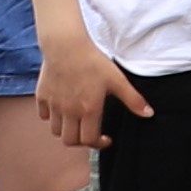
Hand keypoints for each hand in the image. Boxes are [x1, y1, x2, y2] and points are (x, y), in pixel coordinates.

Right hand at [31, 31, 146, 152]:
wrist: (66, 46)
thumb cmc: (92, 61)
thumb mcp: (117, 80)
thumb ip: (133, 99)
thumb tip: (149, 114)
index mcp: (88, 110)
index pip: (89, 140)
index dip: (99, 144)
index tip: (106, 139)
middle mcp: (68, 111)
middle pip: (69, 141)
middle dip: (81, 142)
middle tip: (90, 133)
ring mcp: (53, 105)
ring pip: (55, 131)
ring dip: (66, 130)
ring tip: (77, 121)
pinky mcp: (41, 97)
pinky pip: (44, 116)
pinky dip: (52, 117)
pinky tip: (62, 109)